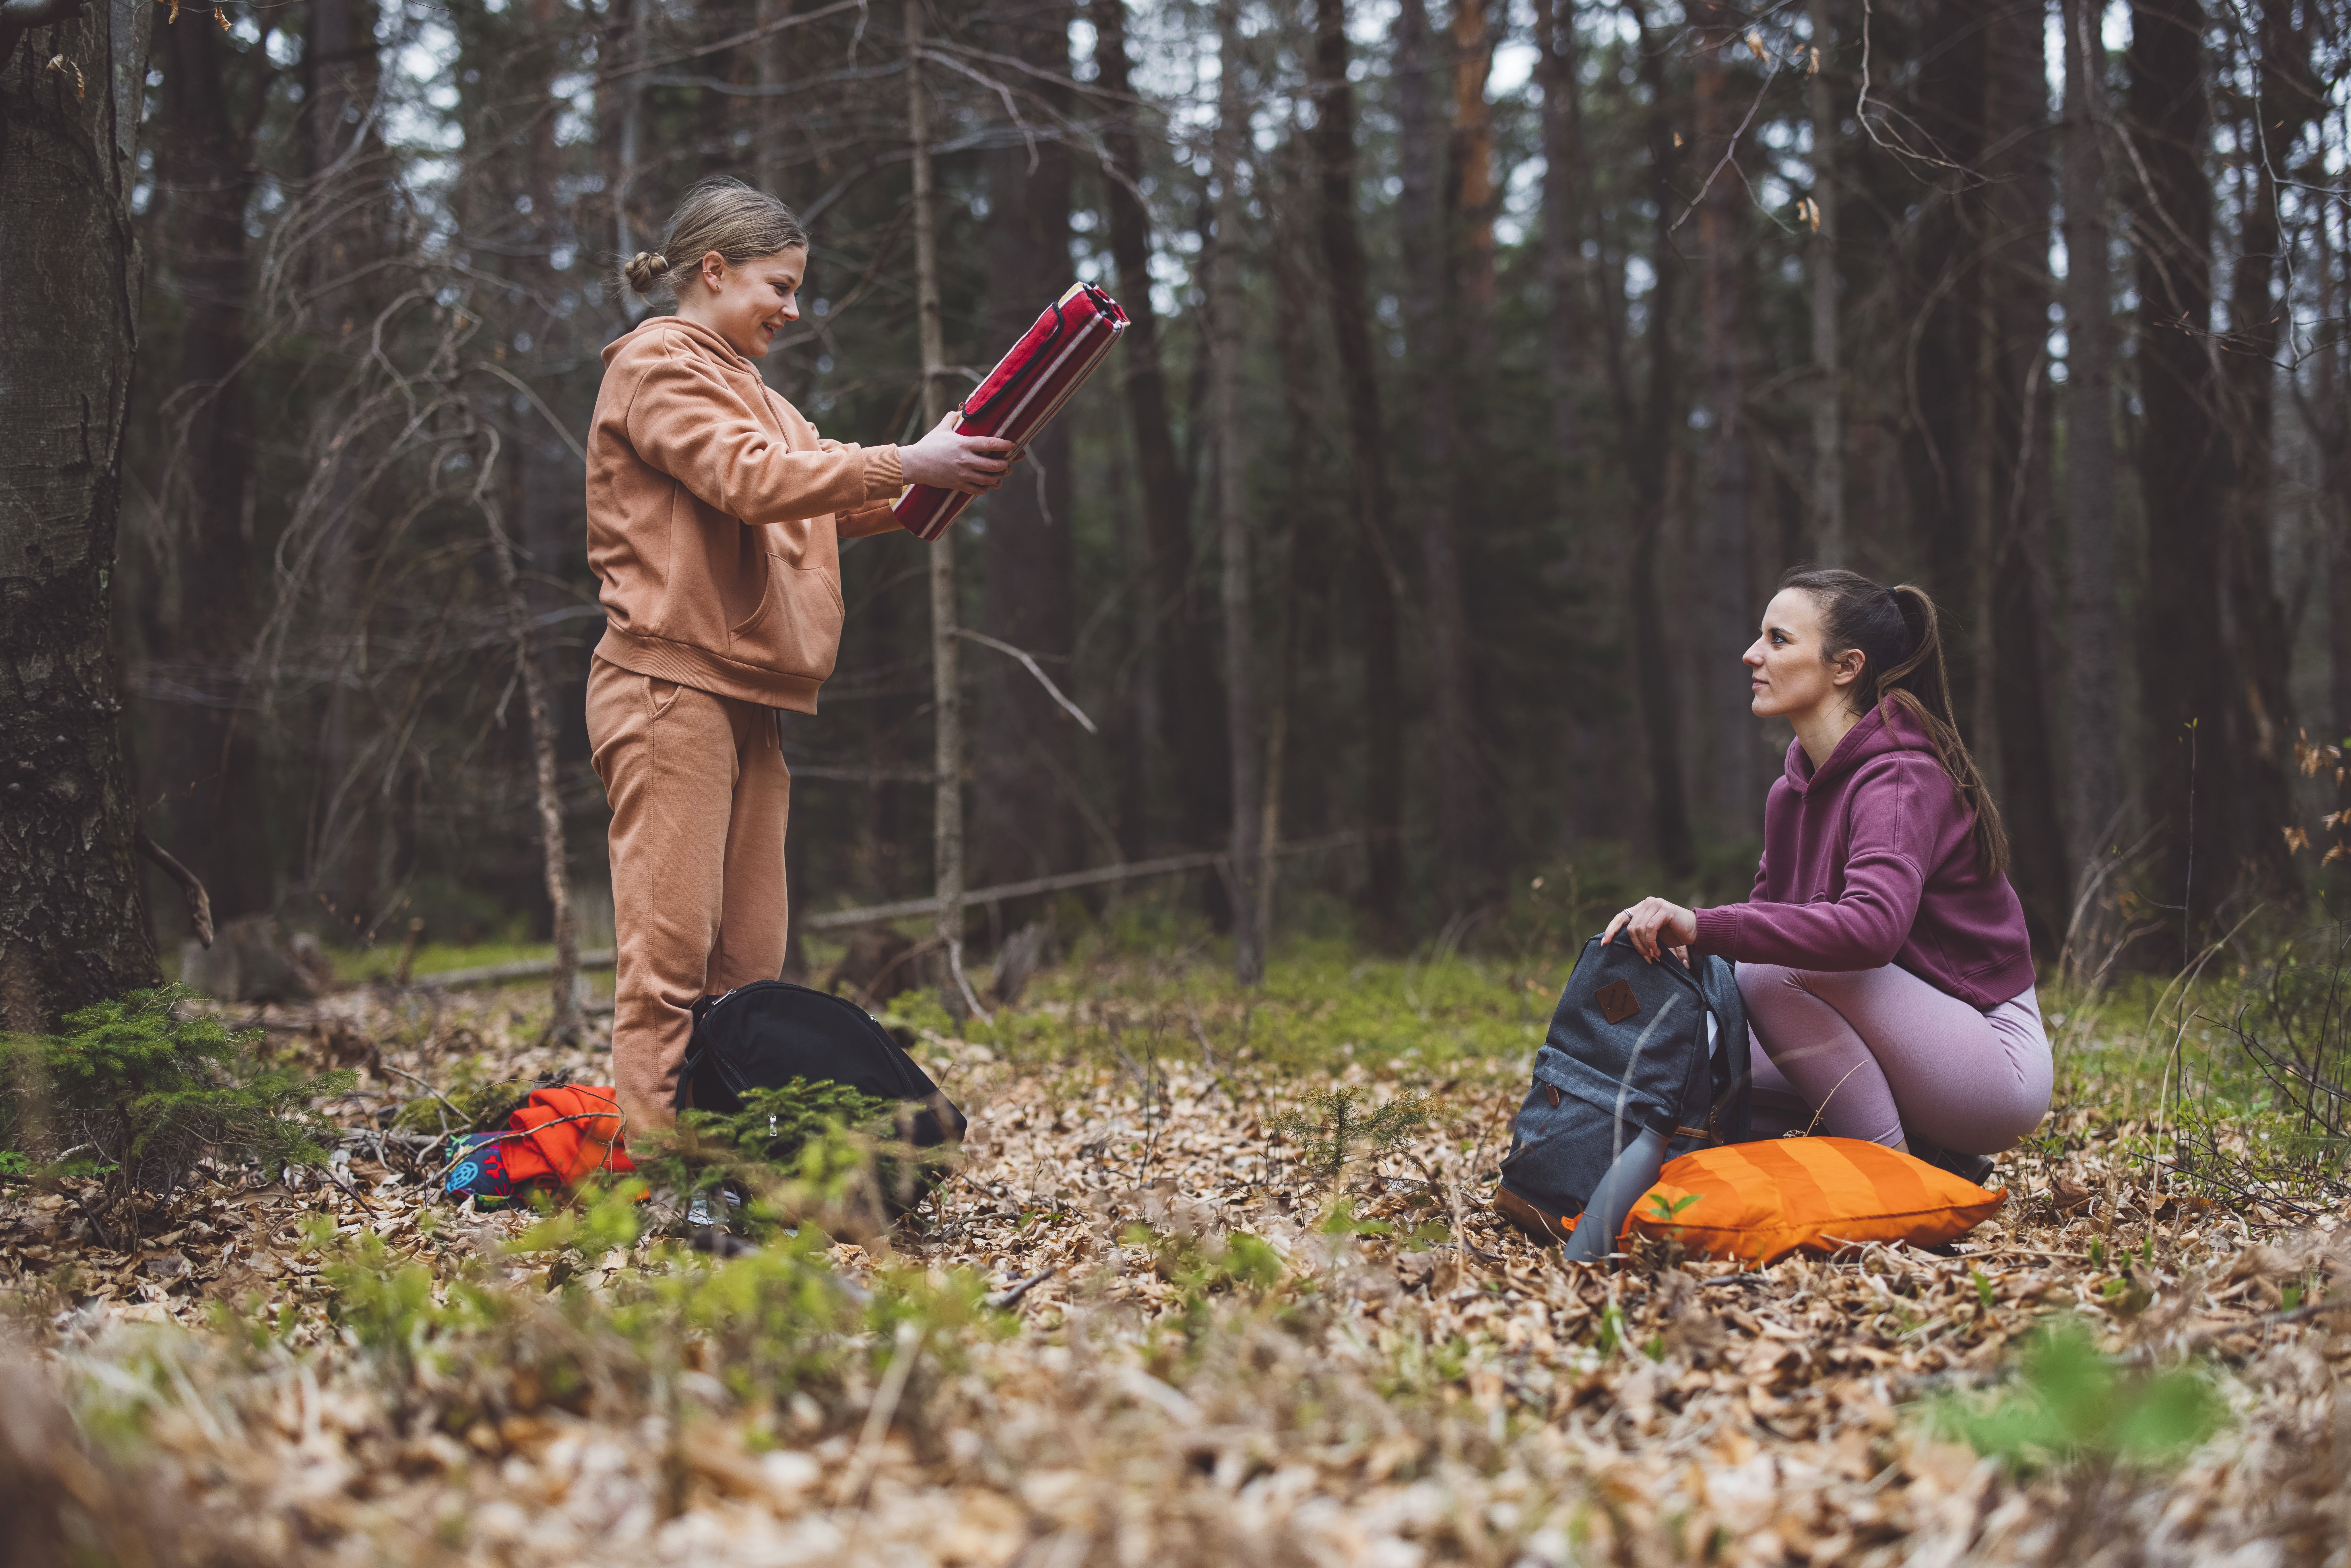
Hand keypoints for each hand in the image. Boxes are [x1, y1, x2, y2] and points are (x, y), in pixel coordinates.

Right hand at [900, 412, 1019, 492]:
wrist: (914, 464)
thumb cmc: (928, 445)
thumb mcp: (941, 429)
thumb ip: (952, 418)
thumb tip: (960, 410)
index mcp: (963, 444)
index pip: (990, 444)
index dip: (1005, 445)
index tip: (1013, 444)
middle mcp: (965, 460)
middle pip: (994, 465)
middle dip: (1004, 465)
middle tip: (1007, 463)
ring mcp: (962, 474)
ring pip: (988, 480)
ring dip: (997, 478)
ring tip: (999, 475)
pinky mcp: (957, 485)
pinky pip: (977, 490)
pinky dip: (985, 488)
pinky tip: (986, 485)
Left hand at [1601, 897, 1696, 963]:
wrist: (1697, 931)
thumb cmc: (1675, 935)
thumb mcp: (1653, 935)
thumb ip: (1639, 934)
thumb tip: (1616, 944)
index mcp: (1642, 908)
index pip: (1621, 917)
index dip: (1611, 930)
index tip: (1604, 943)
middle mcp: (1647, 903)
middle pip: (1630, 927)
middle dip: (1637, 946)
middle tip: (1647, 958)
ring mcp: (1655, 904)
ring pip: (1639, 928)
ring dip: (1645, 946)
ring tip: (1654, 956)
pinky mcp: (1664, 909)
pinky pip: (1650, 928)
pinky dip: (1651, 942)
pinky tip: (1657, 951)